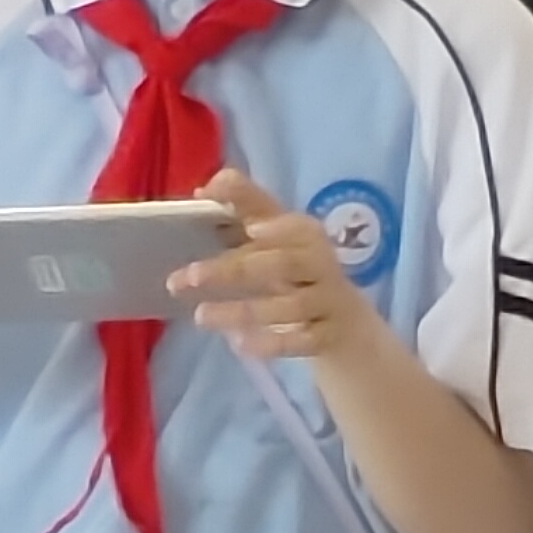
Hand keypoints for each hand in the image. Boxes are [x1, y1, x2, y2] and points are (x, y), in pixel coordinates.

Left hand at [176, 166, 382, 368]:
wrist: (346, 323)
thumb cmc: (297, 270)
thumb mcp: (274, 237)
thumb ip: (244, 208)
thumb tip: (204, 188)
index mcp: (307, 236)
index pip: (297, 227)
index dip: (277, 227)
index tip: (250, 228)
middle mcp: (321, 266)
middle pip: (283, 265)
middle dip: (233, 270)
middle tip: (186, 278)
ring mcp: (328, 302)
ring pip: (289, 307)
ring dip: (242, 312)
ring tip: (200, 316)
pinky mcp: (328, 337)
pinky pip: (302, 342)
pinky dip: (271, 344)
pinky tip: (239, 344)